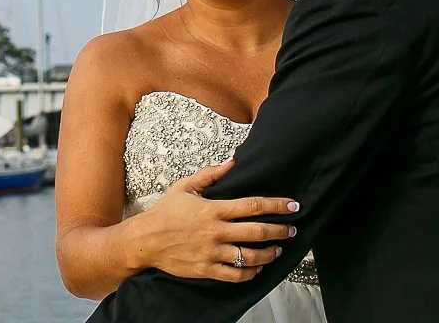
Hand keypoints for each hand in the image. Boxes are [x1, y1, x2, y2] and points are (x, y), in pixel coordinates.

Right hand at [129, 159, 299, 282]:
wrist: (146, 240)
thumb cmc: (166, 212)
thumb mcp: (185, 187)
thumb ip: (210, 175)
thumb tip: (232, 162)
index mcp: (213, 210)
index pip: (253, 206)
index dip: (276, 205)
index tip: (293, 205)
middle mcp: (216, 232)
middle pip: (258, 232)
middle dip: (280, 231)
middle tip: (293, 230)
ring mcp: (213, 253)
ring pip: (251, 256)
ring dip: (269, 253)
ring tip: (278, 250)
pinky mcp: (207, 269)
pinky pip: (236, 275)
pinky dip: (251, 273)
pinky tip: (258, 268)